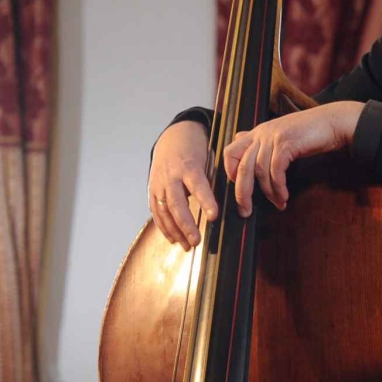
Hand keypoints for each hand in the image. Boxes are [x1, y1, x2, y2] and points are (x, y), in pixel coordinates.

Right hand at [148, 120, 219, 249]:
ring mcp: (159, 184)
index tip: (214, 216)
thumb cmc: (196, 150)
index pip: (198, 185)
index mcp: (189, 166)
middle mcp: (171, 176)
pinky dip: (164, 226)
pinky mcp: (152, 190)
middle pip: (176, 203)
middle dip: (186, 224)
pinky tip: (173, 239)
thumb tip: (229, 200)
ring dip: (175, 230)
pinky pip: (156, 211)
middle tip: (197, 240)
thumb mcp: (208, 158)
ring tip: (187, 245)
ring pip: (164, 210)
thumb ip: (213, 178)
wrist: (172, 136)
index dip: (205, 200)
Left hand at [222, 101, 364, 216]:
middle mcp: (262, 134)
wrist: (334, 121)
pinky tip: (284, 195)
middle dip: (242, 192)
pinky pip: (276, 170)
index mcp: (258, 132)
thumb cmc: (311, 131)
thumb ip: (262, 140)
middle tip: (246, 210)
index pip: (230, 151)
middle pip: (242, 167)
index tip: (238, 188)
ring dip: (268, 192)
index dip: (229, 172)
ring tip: (278, 203)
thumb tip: (241, 138)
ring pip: (259, 171)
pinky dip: (279, 186)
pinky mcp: (286, 143)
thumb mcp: (282, 134)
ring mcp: (273, 137)